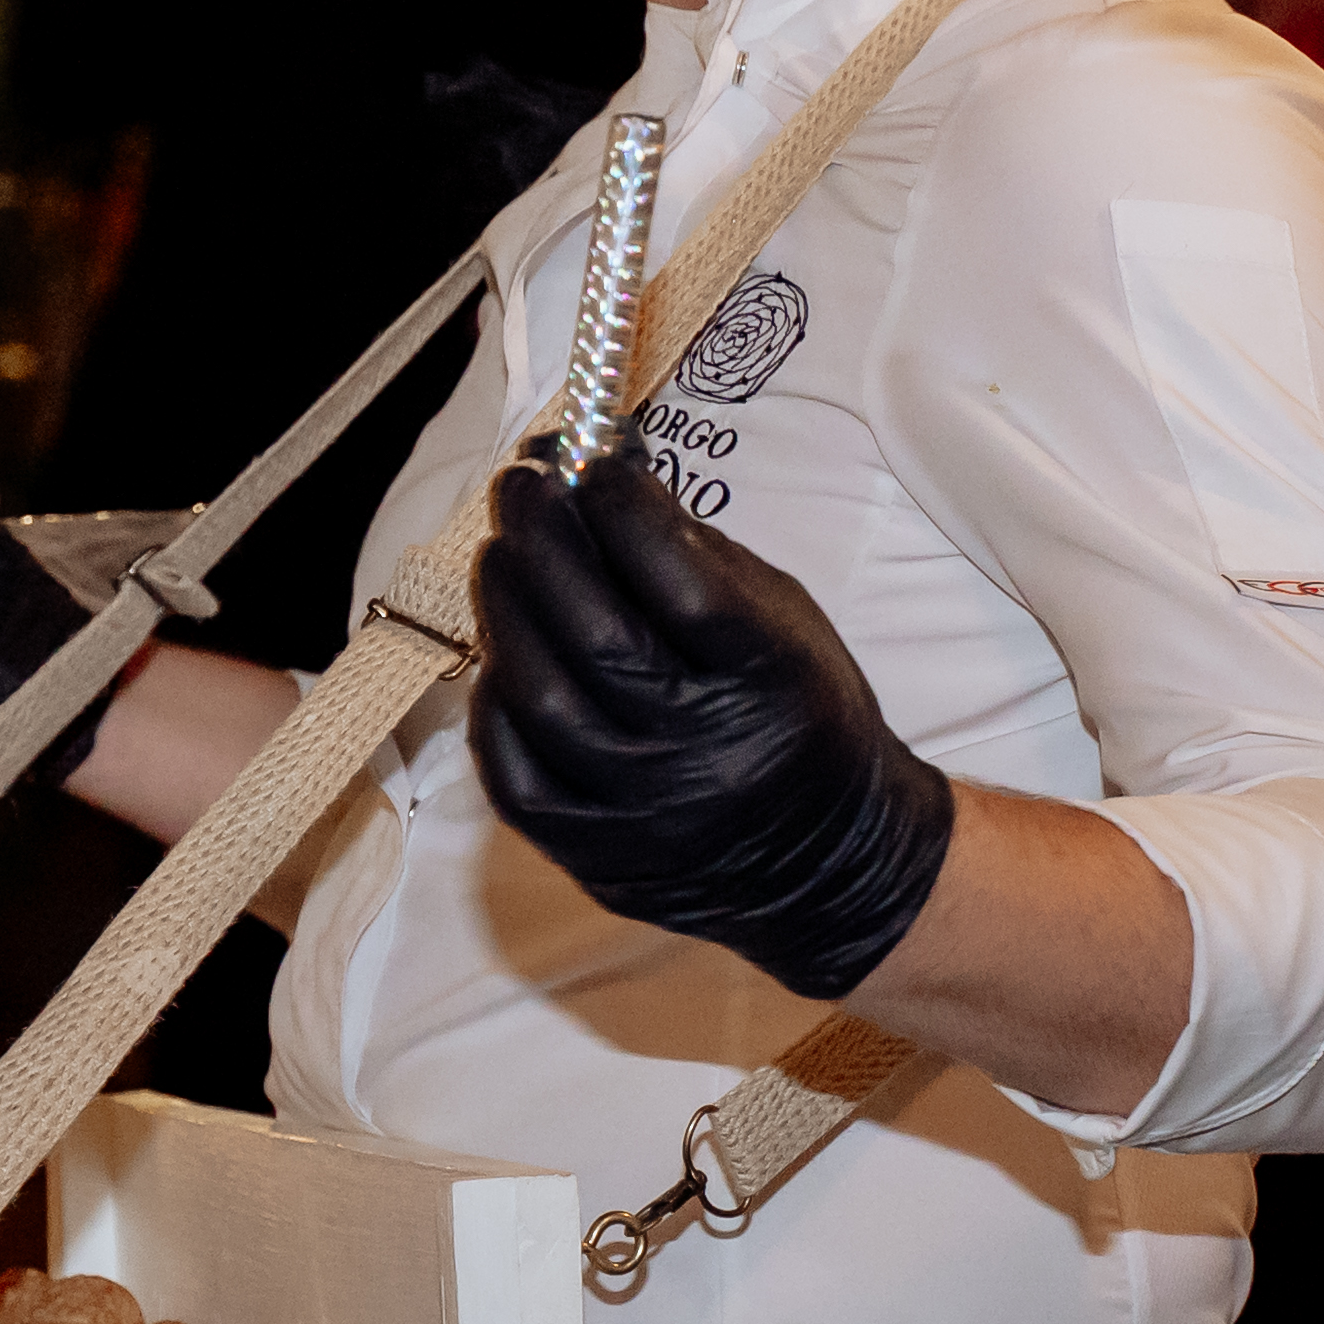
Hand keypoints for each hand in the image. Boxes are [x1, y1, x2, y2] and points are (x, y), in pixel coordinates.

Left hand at [468, 452, 952, 1000]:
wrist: (827, 863)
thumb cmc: (800, 712)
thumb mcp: (785, 620)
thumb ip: (697, 554)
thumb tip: (605, 471)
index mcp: (772, 685)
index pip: (684, 586)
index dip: (625, 511)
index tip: (593, 460)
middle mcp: (707, 755)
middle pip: (599, 637)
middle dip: (547, 542)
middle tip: (522, 486)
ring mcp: (644, 814)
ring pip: (543, 699)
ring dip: (507, 609)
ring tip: (502, 555)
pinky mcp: (595, 856)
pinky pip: (515, 774)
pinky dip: (496, 704)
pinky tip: (502, 653)